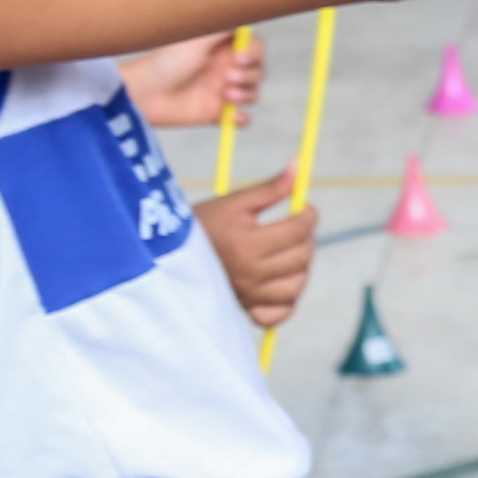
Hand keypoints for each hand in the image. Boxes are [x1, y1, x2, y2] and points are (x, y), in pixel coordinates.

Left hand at [121, 32, 260, 128]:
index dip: (254, 52)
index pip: (253, 46)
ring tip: (226, 95)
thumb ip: (222, 27)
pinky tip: (232, 116)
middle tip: (227, 77)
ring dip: (247, 94)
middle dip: (250, 74)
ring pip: (253, 92)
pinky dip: (242, 118)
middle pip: (257, 70)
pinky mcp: (217, 112)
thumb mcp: (195, 39)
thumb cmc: (166, 63)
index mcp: (222, 47)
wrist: (145, 94)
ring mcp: (222, 90)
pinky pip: (242, 117)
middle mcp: (225, 67)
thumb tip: (243, 14)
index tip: (242, 57)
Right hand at [199, 169, 318, 327]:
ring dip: (300, 266)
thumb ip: (270, 188)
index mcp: (246, 245)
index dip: (309, 216)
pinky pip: (282, 312)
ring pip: (297, 285)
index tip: (305, 208)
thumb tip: (299, 165)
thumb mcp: (233, 202)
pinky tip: (279, 281)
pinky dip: (288, 300)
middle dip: (306, 238)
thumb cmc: (202, 224)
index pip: (297, 231)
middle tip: (295, 227)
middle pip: (301, 257)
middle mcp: (250, 275)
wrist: (169, 258)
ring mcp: (250, 297)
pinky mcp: (247, 310)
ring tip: (286, 252)